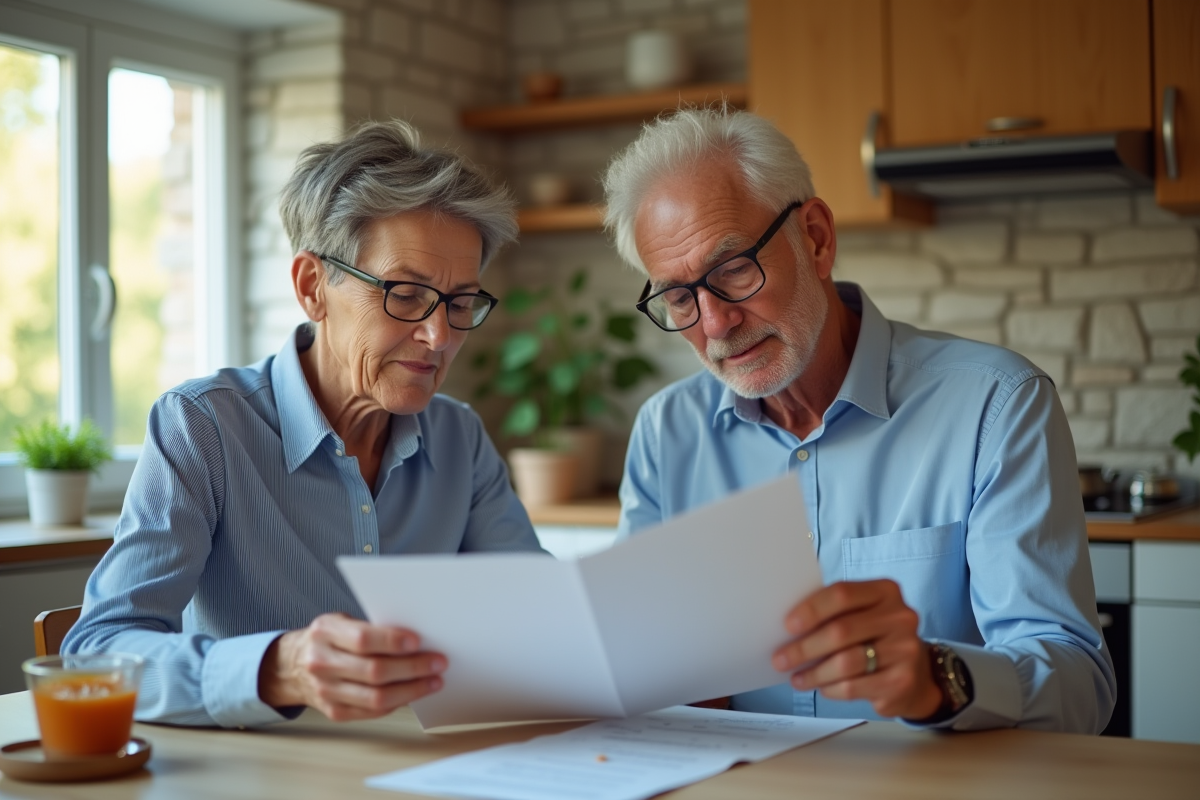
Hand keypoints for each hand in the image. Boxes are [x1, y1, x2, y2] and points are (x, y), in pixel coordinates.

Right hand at [258, 612, 446, 721]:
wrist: (292, 665)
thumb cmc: (328, 638)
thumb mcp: (341, 621)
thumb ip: (371, 627)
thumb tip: (415, 637)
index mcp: (325, 633)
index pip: (363, 639)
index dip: (392, 641)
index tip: (418, 641)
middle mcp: (321, 664)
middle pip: (374, 671)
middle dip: (412, 668)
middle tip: (438, 662)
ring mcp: (326, 691)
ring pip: (376, 697)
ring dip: (412, 690)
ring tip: (433, 681)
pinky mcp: (334, 712)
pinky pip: (372, 712)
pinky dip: (397, 703)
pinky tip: (414, 693)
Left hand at [772, 580, 942, 719]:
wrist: (918, 674)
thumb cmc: (875, 638)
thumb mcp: (862, 615)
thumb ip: (835, 614)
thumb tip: (789, 631)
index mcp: (885, 591)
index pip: (842, 594)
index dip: (812, 609)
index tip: (787, 626)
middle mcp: (900, 617)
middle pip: (841, 631)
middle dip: (804, 648)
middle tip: (780, 660)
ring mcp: (905, 650)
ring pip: (845, 663)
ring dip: (814, 673)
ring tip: (796, 679)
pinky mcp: (902, 681)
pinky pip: (854, 687)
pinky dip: (831, 689)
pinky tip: (821, 688)